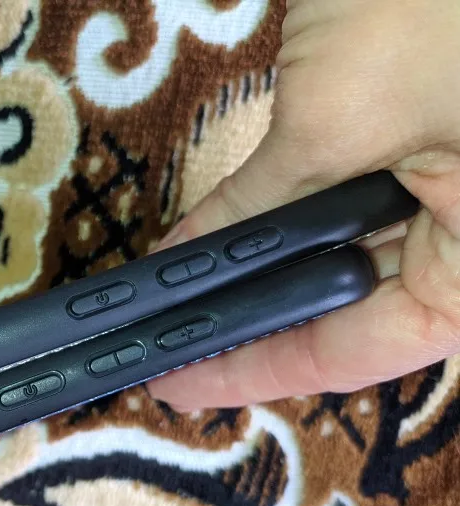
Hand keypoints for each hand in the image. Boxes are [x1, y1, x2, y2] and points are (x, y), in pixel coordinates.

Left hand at [146, 0, 459, 409]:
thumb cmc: (434, 9)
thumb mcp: (338, 120)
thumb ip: (258, 205)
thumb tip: (181, 261)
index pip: (363, 349)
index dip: (258, 370)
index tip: (176, 382)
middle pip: (352, 312)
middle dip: (251, 325)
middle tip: (160, 345)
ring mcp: (446, 192)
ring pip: (343, 260)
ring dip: (258, 276)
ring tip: (174, 305)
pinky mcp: (419, 149)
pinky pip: (343, 203)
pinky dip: (277, 219)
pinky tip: (213, 242)